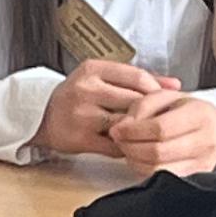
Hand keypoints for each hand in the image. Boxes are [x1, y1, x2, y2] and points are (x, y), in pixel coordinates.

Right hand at [35, 57, 176, 160]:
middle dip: (150, 112)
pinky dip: (127, 146)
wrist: (40, 114)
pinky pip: (116, 146)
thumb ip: (137, 79)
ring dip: (139, 130)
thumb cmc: (76, 96)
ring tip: (142, 131)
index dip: (156, 91)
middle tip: (158, 118)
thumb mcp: (102, 78)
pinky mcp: (80, 139)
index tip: (162, 99)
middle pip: (135, 101)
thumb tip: (175, 85)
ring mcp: (82, 115)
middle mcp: (85, 89)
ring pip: (127, 124)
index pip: (138, 77)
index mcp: (92, 69)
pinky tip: (127, 142)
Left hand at [110, 88, 215, 175]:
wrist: (212, 125)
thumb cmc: (183, 109)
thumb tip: (121, 128)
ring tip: (126, 147)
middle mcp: (207, 141)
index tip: (116, 129)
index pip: (160, 128)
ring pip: (158, 168)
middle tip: (118, 139)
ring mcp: (204, 162)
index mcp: (200, 115)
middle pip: (158, 151)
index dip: (133, 131)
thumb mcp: (163, 97)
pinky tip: (138, 157)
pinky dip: (143, 168)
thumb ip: (141, 107)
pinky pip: (162, 178)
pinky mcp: (197, 176)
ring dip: (134, 159)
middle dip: (130, 147)